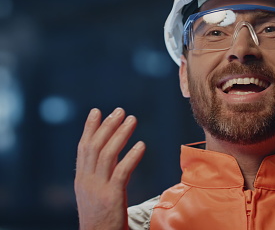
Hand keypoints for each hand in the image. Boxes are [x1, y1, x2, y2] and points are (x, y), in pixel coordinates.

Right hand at [74, 108, 144, 229]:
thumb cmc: (100, 216)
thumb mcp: (93, 192)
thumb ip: (98, 173)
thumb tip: (108, 152)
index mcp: (81, 178)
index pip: (84, 148)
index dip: (90, 128)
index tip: (97, 111)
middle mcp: (87, 180)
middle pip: (95, 147)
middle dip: (107, 126)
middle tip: (120, 110)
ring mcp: (98, 188)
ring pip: (107, 155)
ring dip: (121, 135)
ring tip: (132, 120)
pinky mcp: (112, 196)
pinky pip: (121, 172)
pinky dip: (131, 156)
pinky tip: (141, 145)